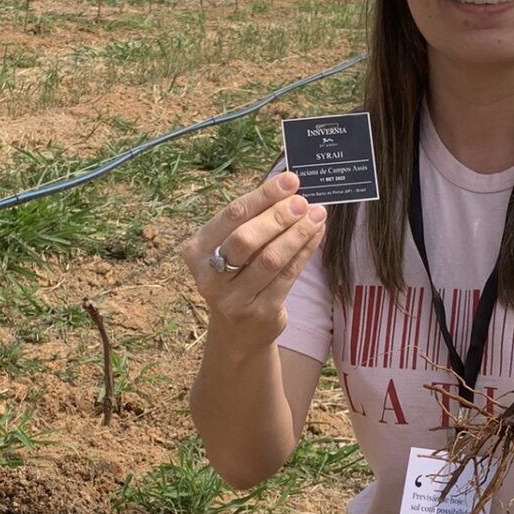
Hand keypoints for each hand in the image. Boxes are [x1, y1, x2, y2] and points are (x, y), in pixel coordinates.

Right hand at [180, 171, 326, 345]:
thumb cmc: (235, 278)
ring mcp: (234, 299)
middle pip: (246, 239)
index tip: (290, 180)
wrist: (236, 332)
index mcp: (196, 251)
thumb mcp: (230, 249)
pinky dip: (305, 251)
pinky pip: (287, 276)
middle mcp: (210, 277)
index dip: (263, 196)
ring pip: (270, 259)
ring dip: (297, 233)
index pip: (231, 216)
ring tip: (317, 214)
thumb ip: (251, 222)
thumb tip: (287, 189)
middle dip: (278, 217)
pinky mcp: (260, 312)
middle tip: (303, 201)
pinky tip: (316, 234)